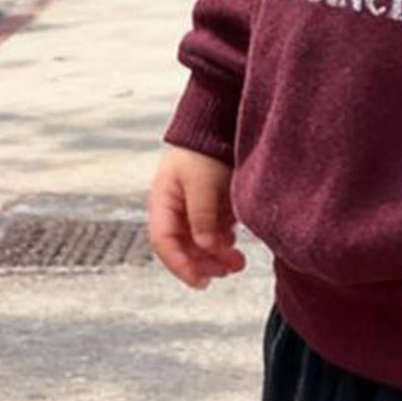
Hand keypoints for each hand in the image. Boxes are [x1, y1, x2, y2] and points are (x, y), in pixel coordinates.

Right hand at [148, 144, 246, 288]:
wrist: (219, 118)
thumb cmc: (204, 148)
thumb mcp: (202, 182)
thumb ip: (202, 216)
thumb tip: (206, 249)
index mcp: (163, 202)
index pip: (165, 243)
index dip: (181, 265)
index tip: (200, 282)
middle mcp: (175, 207)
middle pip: (184, 246)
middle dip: (205, 263)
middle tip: (229, 271)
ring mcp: (193, 204)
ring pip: (201, 240)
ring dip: (217, 254)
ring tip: (238, 261)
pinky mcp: (211, 201)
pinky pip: (214, 228)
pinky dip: (224, 238)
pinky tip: (236, 240)